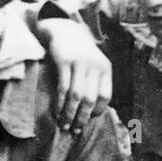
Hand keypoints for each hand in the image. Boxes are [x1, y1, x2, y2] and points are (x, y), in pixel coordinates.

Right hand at [36, 18, 111, 132]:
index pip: (105, 96)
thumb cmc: (80, 55)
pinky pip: (63, 88)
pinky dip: (59, 103)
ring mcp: (79, 63)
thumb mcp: (94, 66)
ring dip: (69, 114)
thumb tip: (91, 112)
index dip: (96, 111)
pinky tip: (56, 112)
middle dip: (82, 118)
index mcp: (105, 68)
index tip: (88, 120)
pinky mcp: (64, 61)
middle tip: (75, 130)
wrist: (65, 31)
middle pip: (90, 99)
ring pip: (76, 96)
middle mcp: (95, 65)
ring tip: (64, 125)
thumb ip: (96, 84)